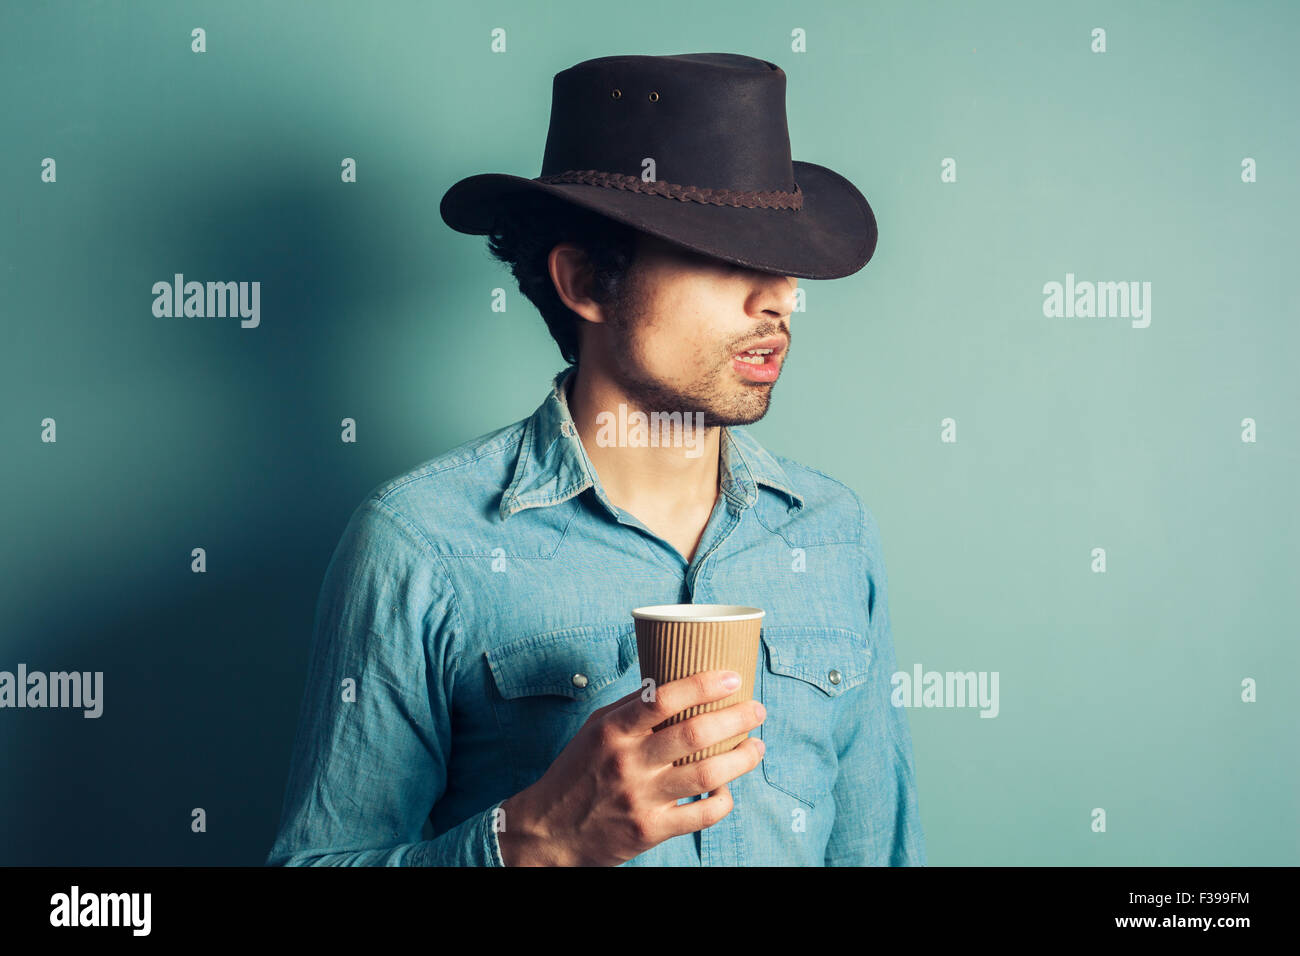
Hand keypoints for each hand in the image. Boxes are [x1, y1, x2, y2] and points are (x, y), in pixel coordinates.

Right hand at [497, 669, 766, 865]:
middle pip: (694, 735)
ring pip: (707, 775)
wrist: (549, 830)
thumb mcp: (595, 730)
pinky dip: (723, 800)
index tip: (733, 678)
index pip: (662, 699)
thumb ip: (633, 709)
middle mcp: (627, 762)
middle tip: (757, 710)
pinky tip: (728, 789)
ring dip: (741, 759)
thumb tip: (676, 682)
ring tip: (756, 747)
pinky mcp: (650, 830)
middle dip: (735, 718)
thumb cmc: (577, 771)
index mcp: (613, 731)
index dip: (703, 684)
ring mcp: (640, 798)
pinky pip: (701, 815)